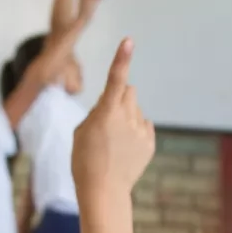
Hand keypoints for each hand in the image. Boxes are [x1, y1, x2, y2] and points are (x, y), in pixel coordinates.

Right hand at [73, 39, 154, 198]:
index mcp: (107, 113)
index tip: (129, 41)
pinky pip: (144, 125)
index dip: (122, 59)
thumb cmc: (84, 160)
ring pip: (135, 109)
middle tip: (107, 119)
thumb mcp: (81, 132)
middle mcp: (127, 117)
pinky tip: (125, 148)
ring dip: (126, 116)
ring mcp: (141, 130)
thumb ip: (97, 112)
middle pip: (128, 91)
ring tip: (114, 141)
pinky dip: (135, 131)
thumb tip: (111, 105)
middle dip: (119, 97)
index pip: (115, 79)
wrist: (104, 191)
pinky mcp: (150, 142)